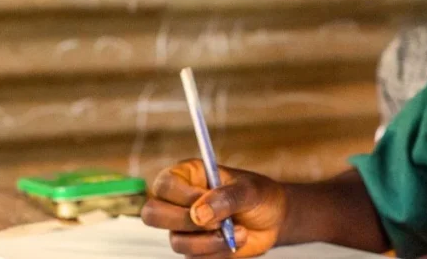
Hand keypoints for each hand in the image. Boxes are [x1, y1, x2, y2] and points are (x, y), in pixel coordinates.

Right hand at [141, 159, 287, 257]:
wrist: (274, 220)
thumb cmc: (259, 195)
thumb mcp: (249, 190)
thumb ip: (225, 197)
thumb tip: (198, 214)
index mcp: (188, 176)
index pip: (164, 185)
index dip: (182, 196)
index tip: (207, 199)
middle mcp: (179, 201)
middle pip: (152, 214)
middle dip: (183, 222)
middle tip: (216, 222)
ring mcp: (183, 227)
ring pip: (177, 241)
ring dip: (209, 240)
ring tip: (238, 230)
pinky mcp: (194, 249)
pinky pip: (194, 258)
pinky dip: (218, 252)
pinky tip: (236, 240)